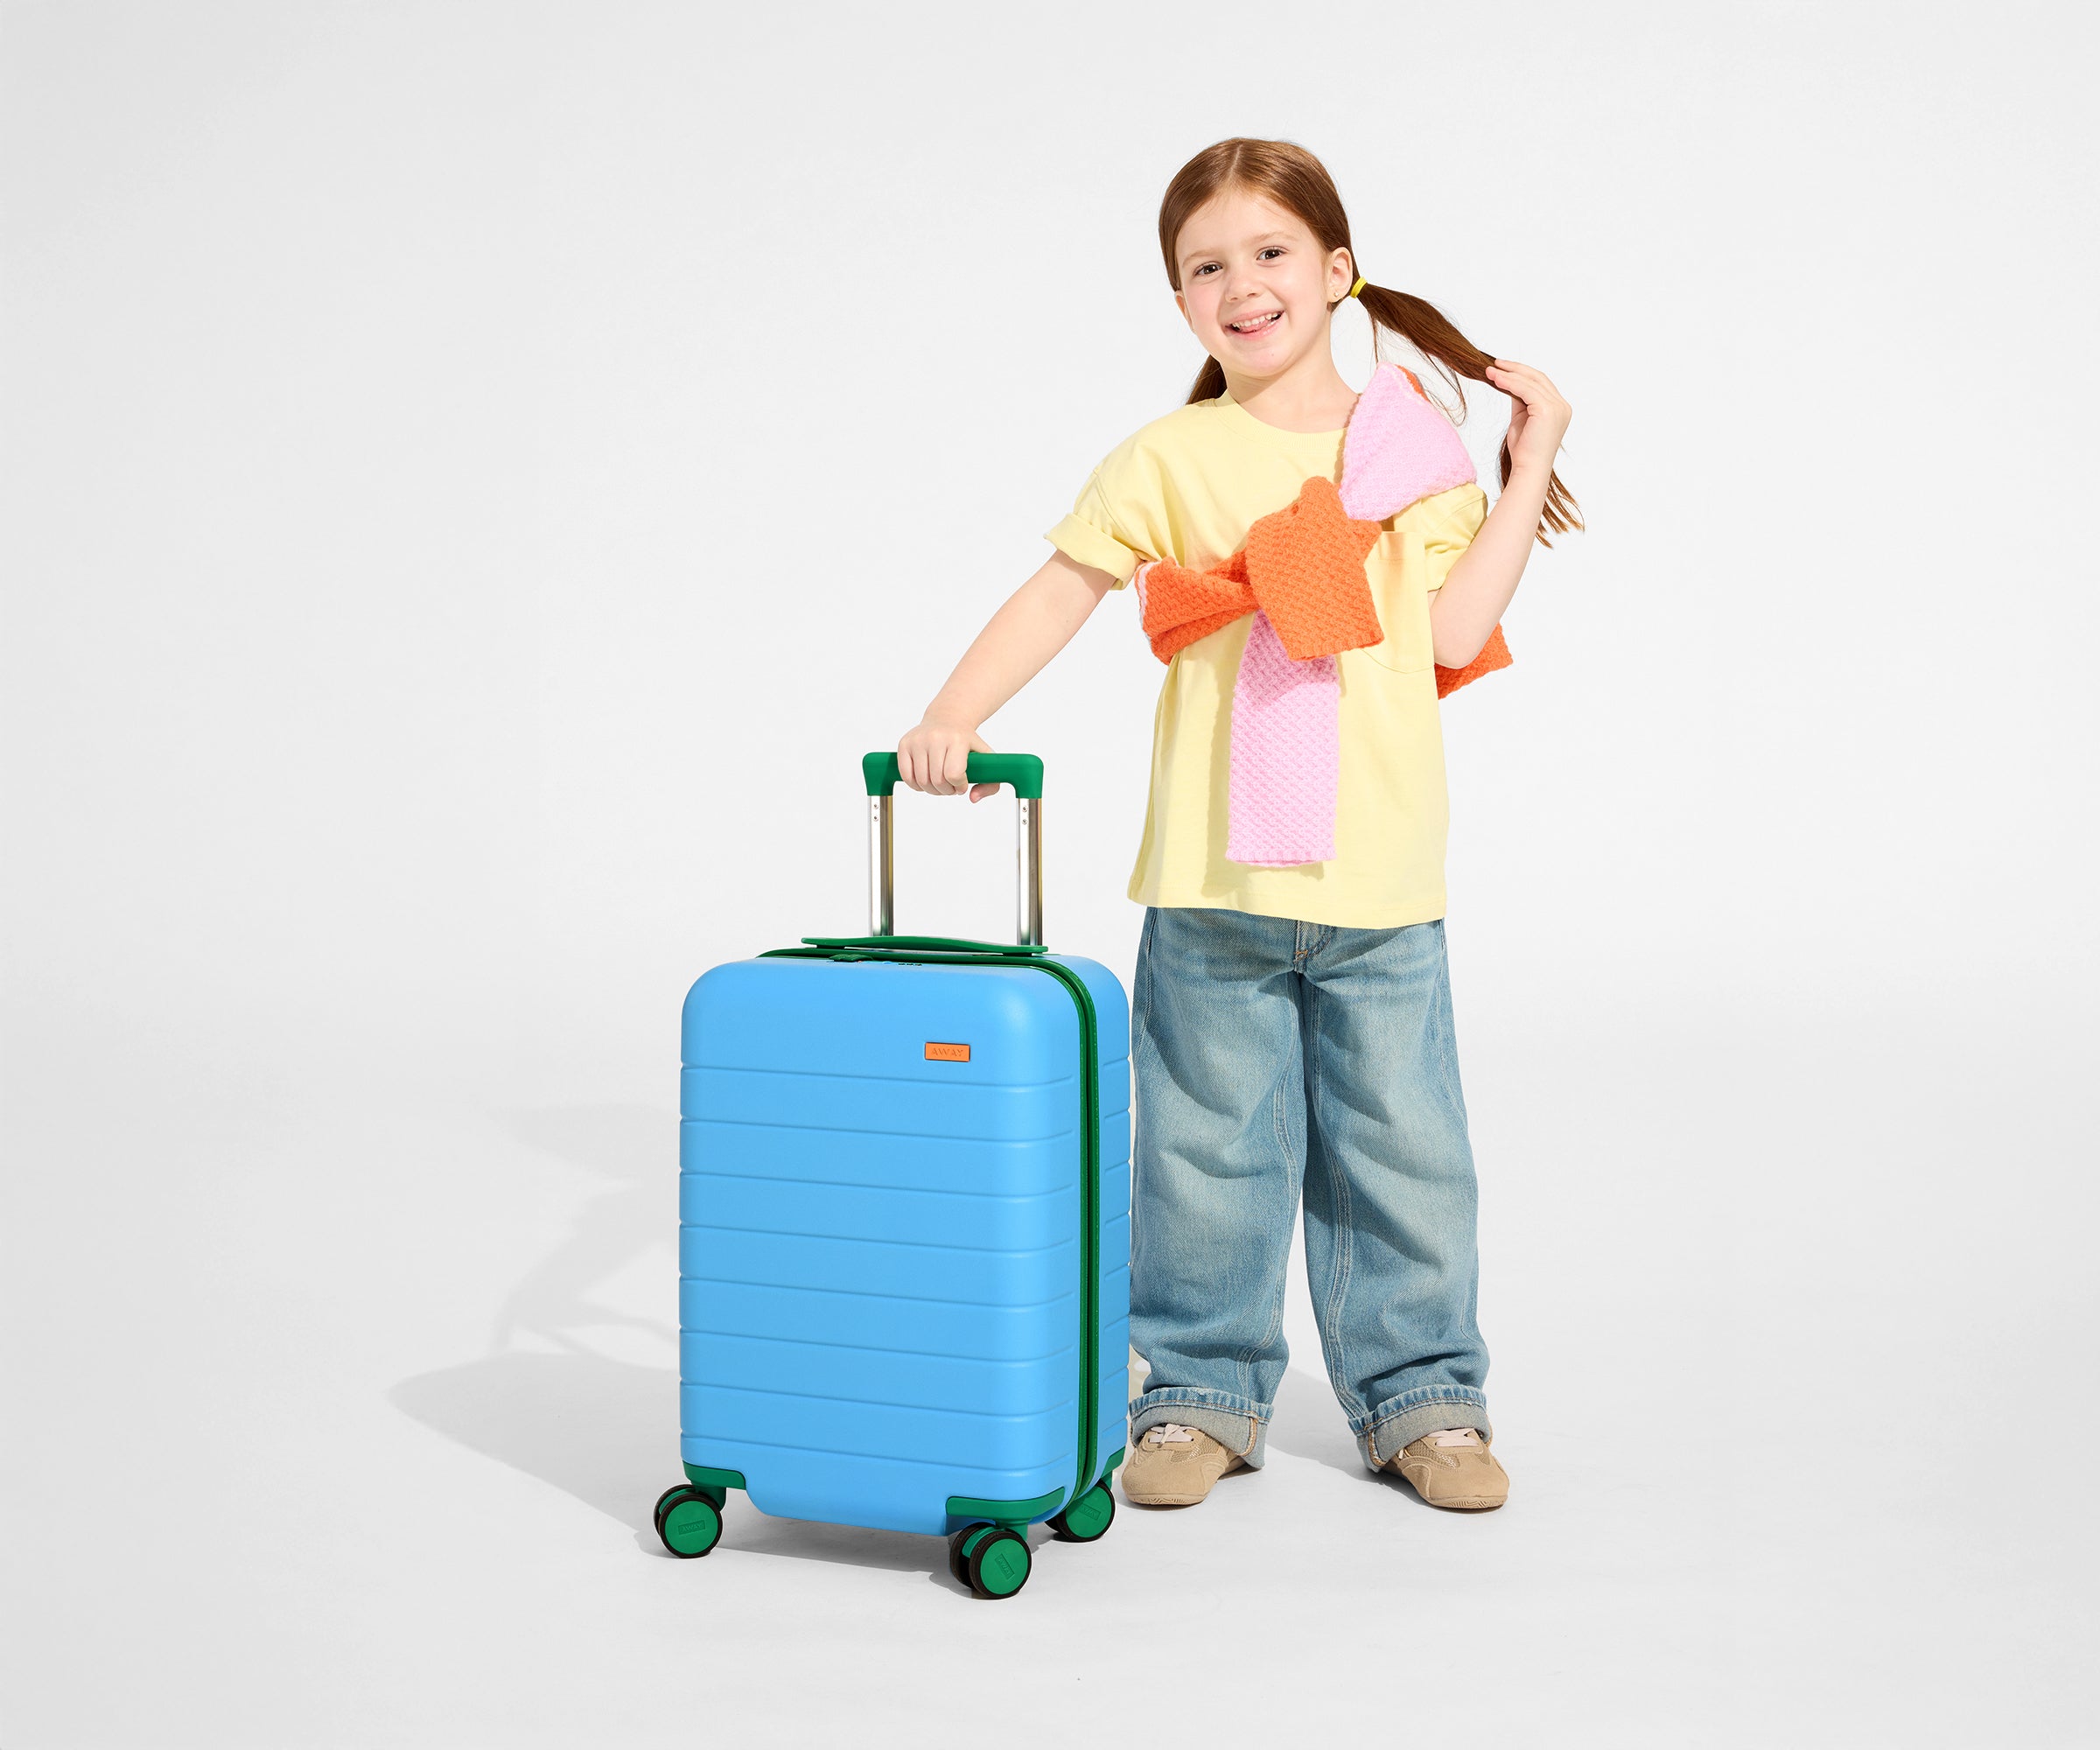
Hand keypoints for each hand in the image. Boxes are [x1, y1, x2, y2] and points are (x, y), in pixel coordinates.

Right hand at [897, 720, 999, 800]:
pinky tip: (926, 781)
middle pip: (937, 781)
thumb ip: (990, 784)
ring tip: (940, 783)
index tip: (962, 783)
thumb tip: (972, 798)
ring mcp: (918, 740)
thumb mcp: (986, 758)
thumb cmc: (966, 742)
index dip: (959, 786)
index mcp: (958, 739)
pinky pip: (906, 776)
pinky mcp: (904, 744)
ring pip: (921, 781)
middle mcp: (936, 737)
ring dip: (932, 790)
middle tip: (951, 786)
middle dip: (946, 790)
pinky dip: (916, 786)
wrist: (947, 719)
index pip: (954, 774)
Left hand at [1484, 359, 1570, 476]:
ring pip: (1531, 382)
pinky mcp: (1547, 410)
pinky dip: (1509, 382)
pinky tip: (1495, 380)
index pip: (1541, 383)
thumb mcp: (1521, 419)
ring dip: (1508, 374)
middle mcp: (1562, 405)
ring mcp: (1557, 407)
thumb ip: (1520, 400)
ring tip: (1490, 371)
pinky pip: (1525, 390)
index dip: (1522, 373)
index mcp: (1559, 407)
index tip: (1503, 367)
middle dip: (1515, 369)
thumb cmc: (1524, 450)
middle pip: (1538, 378)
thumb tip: (1509, 383)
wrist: (1528, 469)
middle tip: (1495, 363)